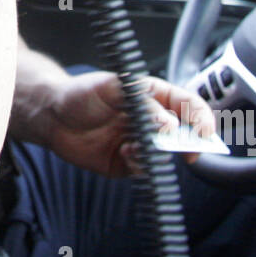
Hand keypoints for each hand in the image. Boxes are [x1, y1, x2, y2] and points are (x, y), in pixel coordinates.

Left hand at [39, 70, 218, 177]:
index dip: (202, 118)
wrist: (50, 116)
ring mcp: (140, 142)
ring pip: (165, 154)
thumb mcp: (112, 87)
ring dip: (157, 153)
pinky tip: (124, 152)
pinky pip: (144, 169)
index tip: (205, 133)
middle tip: (184, 150)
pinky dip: (140, 164)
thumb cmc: (80, 94)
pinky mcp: (126, 162)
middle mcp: (150, 120)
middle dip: (186, 142)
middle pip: (183, 134)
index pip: (188, 105)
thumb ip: (143, 104)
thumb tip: (169, 125)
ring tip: (136, 145)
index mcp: (152, 96)